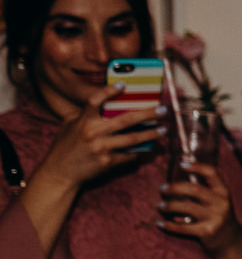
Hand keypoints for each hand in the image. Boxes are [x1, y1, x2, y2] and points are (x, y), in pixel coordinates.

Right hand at [37, 85, 163, 191]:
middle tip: (163, 109)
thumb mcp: (69, 125)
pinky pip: (129, 154)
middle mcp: (93, 133)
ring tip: (164, 129)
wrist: (60, 173)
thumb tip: (101, 101)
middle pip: (126, 120)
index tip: (123, 85)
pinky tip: (150, 146)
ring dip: (151, 134)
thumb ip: (83, 113)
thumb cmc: (65, 147)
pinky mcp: (107, 162)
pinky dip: (140, 150)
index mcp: (83, 121)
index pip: (95, 101)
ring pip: (133, 138)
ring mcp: (101, 148)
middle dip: (148, 114)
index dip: (108, 91)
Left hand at [156, 161, 241, 255]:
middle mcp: (221, 203)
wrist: (230, 240)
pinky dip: (168, 225)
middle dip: (174, 187)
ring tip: (160, 206)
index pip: (212, 173)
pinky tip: (159, 223)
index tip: (181, 164)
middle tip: (162, 189)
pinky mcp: (207, 232)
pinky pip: (182, 227)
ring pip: (186, 207)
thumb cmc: (218, 215)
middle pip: (195, 189)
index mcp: (223, 192)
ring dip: (169, 206)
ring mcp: (215, 218)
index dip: (197, 166)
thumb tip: (183, 166)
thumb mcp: (219, 200)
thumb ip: (206, 187)